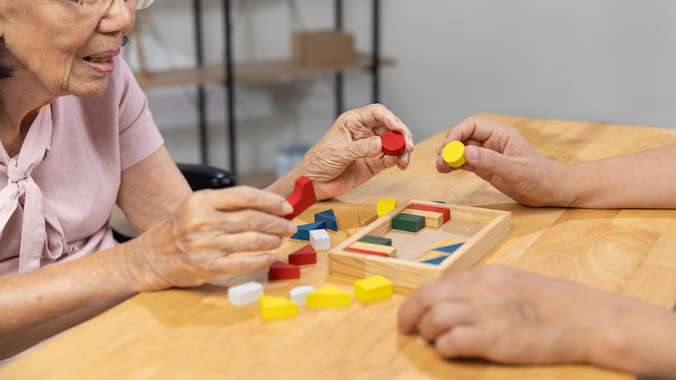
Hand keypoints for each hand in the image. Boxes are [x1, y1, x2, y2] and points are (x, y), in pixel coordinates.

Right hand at [127, 186, 296, 290]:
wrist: (150, 256)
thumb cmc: (179, 229)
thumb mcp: (197, 206)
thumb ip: (227, 204)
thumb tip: (267, 205)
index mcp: (202, 200)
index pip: (246, 195)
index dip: (271, 201)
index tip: (286, 207)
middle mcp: (203, 221)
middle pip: (253, 218)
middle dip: (277, 223)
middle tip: (289, 225)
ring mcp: (205, 245)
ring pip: (251, 240)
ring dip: (272, 240)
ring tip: (280, 239)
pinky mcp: (207, 266)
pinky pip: (242, 262)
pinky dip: (261, 259)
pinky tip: (271, 256)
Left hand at [298, 104, 413, 199]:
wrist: (314, 184)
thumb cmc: (318, 162)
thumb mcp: (337, 153)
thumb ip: (359, 149)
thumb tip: (379, 144)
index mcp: (352, 122)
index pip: (376, 113)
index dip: (389, 118)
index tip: (396, 128)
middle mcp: (365, 132)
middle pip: (390, 127)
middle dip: (401, 135)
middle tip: (408, 145)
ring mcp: (371, 148)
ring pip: (394, 143)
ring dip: (403, 149)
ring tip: (405, 158)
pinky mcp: (375, 163)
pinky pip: (392, 158)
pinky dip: (399, 160)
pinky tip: (401, 164)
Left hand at [398, 266, 649, 366]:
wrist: (587, 318)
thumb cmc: (554, 303)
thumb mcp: (513, 282)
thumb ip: (483, 287)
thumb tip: (455, 297)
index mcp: (485, 276)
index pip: (437, 283)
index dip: (417, 299)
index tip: (412, 312)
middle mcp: (481, 291)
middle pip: (427, 296)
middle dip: (409, 313)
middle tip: (406, 328)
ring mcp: (488, 314)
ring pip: (435, 317)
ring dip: (428, 331)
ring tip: (434, 340)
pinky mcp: (496, 339)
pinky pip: (453, 341)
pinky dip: (445, 348)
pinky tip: (451, 351)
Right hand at [437, 116, 568, 206]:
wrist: (552, 191)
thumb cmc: (541, 177)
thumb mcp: (516, 170)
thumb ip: (491, 161)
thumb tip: (466, 152)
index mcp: (502, 135)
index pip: (473, 125)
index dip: (457, 133)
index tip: (447, 147)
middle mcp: (493, 142)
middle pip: (464, 137)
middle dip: (449, 147)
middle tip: (441, 162)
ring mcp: (489, 155)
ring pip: (462, 150)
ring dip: (449, 157)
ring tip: (441, 168)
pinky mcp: (487, 168)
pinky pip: (466, 162)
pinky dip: (455, 165)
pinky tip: (447, 170)